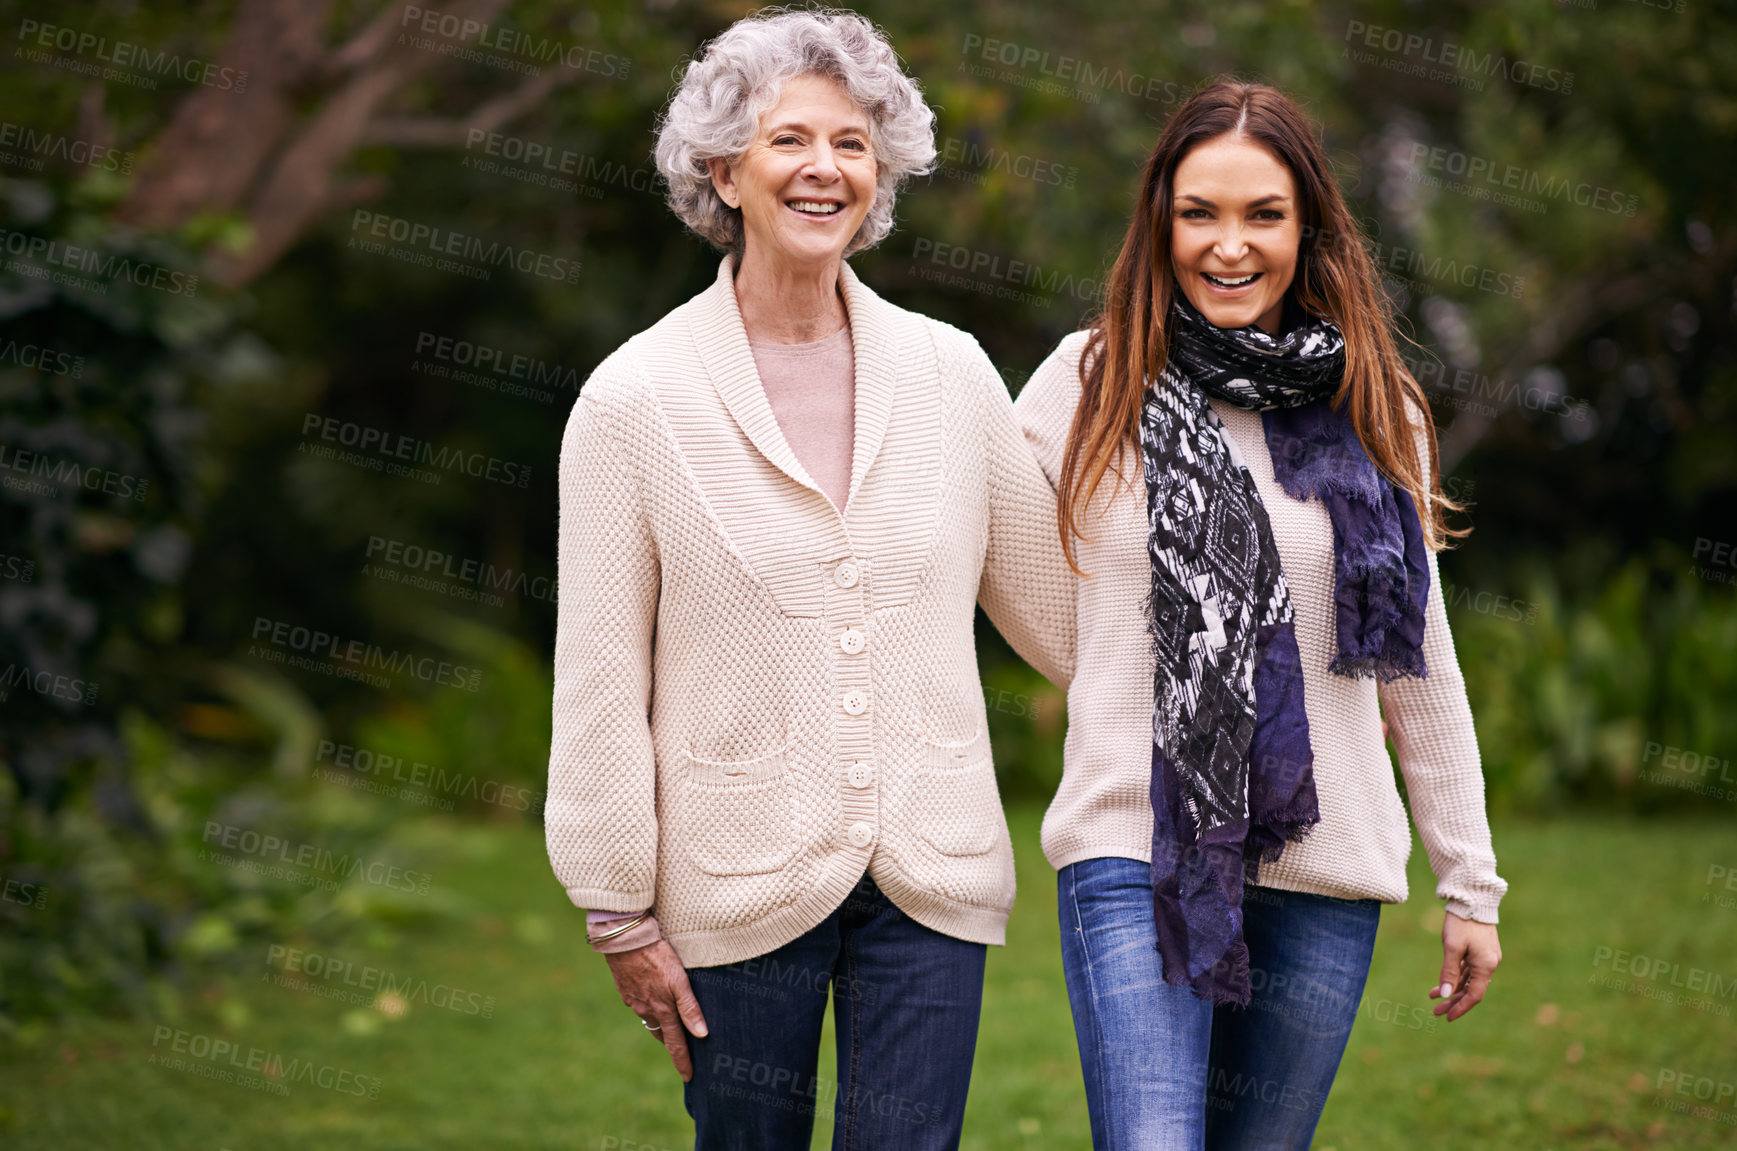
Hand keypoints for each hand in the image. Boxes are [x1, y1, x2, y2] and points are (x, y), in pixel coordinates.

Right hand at [604, 940, 708, 1080]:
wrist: (626, 939)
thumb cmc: (658, 957)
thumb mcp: (679, 981)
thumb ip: (690, 1008)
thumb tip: (701, 1035)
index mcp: (662, 1010)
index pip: (675, 1044)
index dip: (683, 1061)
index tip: (689, 1077)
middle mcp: (646, 1009)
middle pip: (661, 1032)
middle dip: (671, 1042)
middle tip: (682, 1047)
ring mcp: (633, 1000)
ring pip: (649, 1017)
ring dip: (660, 1021)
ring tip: (670, 1020)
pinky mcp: (625, 989)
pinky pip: (638, 1003)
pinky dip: (647, 1004)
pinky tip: (651, 994)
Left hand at [1430, 911, 1500, 1021]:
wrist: (1471, 898)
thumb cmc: (1461, 922)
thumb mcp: (1452, 948)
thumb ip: (1449, 972)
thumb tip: (1445, 994)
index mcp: (1486, 965)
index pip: (1474, 995)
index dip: (1460, 1007)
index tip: (1446, 1017)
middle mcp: (1489, 963)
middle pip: (1471, 989)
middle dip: (1453, 1000)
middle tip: (1435, 1011)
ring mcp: (1486, 957)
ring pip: (1469, 980)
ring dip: (1452, 988)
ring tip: (1432, 996)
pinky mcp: (1480, 950)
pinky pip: (1468, 969)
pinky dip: (1456, 976)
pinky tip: (1443, 981)